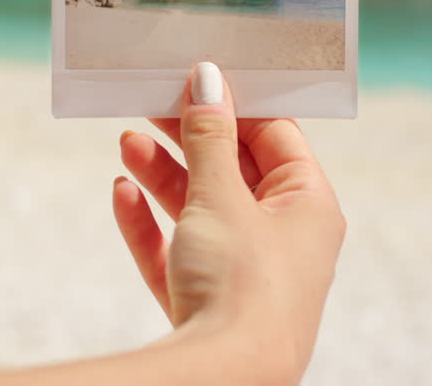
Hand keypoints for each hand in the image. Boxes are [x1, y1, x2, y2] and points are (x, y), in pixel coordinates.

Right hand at [112, 63, 345, 383]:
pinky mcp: (207, 305)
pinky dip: (150, 223)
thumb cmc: (242, 284)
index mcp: (310, 207)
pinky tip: (121, 193)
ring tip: (126, 141)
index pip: (277, 137)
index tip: (197, 77)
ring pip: (201, 210)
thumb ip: (210, 136)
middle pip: (235, 171)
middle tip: (151, 101)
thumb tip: (209, 79)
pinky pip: (177, 252)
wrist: (222, 378)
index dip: (236, 104)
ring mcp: (245, 275)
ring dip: (163, 174)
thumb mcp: (221, 194)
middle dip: (190, 138)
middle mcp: (284, 239)